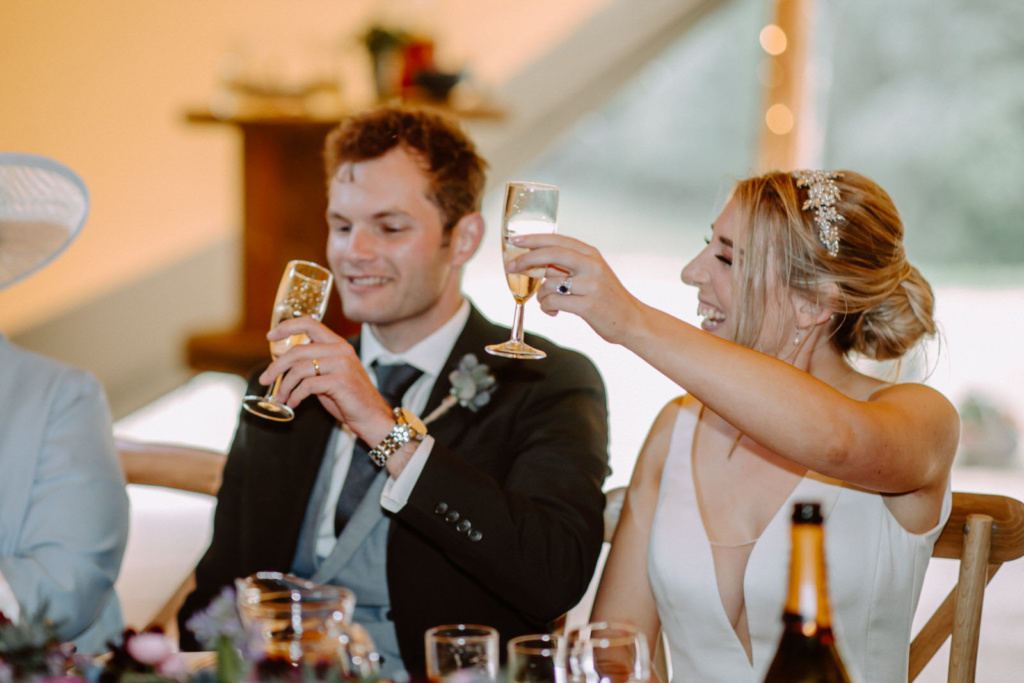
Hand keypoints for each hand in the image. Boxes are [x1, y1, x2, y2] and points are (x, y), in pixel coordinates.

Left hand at [259, 317, 394, 446]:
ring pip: (299, 369)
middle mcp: (340, 350)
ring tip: (281, 398)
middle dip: (276, 367)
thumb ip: (312, 366)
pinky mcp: (340, 382)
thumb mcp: (330, 375)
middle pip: (297, 351)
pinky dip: (295, 396)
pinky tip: (294, 403)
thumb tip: (284, 368)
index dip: (287, 327)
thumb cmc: (349, 398)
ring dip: (284, 386)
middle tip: (265, 379)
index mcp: (338, 344)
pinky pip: (307, 385)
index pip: (309, 323)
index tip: (270, 336)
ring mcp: (341, 365)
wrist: (372, 417)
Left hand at [505, 233, 645, 344]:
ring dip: (540, 296)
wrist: (632, 321)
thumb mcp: (591, 273)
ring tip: (548, 303)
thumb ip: (567, 266)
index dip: (532, 239)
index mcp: (590, 254)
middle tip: (509, 267)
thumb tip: (533, 262)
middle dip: (525, 260)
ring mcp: (591, 285)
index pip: (556, 240)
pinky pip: (553, 302)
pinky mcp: (588, 306)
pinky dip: (547, 308)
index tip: (514, 240)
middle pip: (550, 254)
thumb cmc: (606, 298)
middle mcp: (591, 265)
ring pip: (548, 284)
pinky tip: (553, 312)